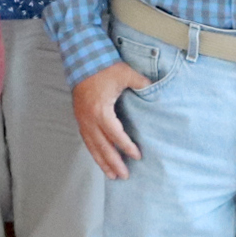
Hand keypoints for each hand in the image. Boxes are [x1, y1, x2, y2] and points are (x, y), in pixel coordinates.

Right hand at [72, 63, 151, 179]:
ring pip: (92, 146)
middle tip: (124, 176)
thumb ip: (141, 83)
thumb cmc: (103, 68)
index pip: (115, 134)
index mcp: (101, 110)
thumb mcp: (125, 73)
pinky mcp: (80, 118)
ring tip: (112, 176)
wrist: (81, 60)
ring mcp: (83, 120)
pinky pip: (87, 140)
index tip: (136, 156)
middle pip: (102, 146)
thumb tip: (155, 89)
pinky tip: (100, 159)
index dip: (126, 146)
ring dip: (102, 162)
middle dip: (113, 162)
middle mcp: (89, 119)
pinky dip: (94, 152)